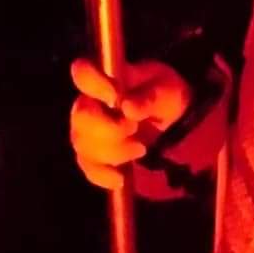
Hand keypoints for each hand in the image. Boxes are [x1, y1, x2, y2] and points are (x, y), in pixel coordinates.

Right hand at [69, 57, 190, 189]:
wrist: (172, 124)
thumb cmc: (165, 96)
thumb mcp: (166, 91)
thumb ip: (150, 97)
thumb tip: (128, 107)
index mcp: (107, 79)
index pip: (83, 73)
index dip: (93, 84)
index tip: (115, 96)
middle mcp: (91, 103)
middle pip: (81, 115)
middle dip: (109, 128)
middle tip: (134, 129)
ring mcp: (87, 130)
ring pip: (83, 144)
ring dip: (113, 151)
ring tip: (140, 149)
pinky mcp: (92, 155)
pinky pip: (87, 167)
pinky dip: (103, 175)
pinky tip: (120, 178)